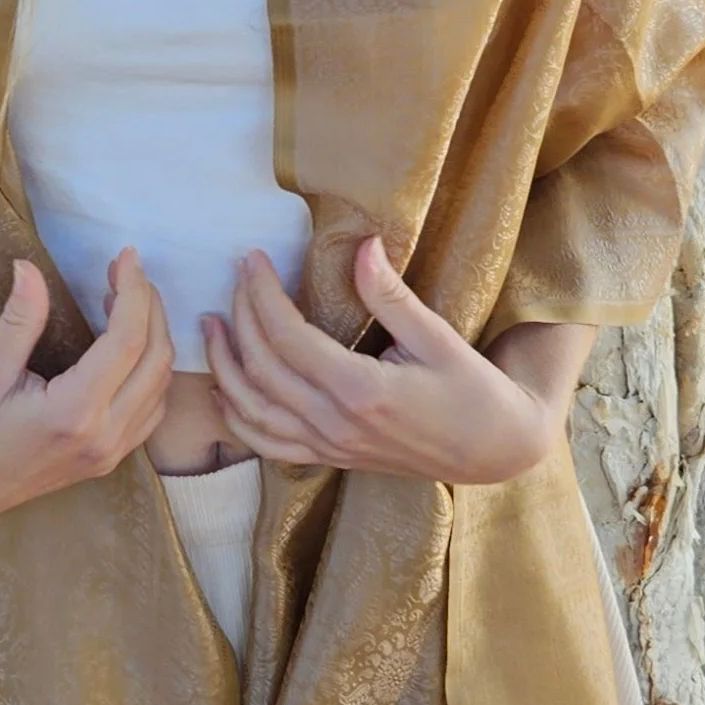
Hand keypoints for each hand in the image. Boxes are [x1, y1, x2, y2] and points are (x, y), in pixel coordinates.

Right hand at [0, 249, 174, 525]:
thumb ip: (20, 319)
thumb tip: (28, 266)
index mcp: (75, 413)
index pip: (128, 340)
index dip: (133, 291)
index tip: (125, 256)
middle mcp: (104, 437)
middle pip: (155, 358)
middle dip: (150, 307)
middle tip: (126, 272)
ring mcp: (110, 454)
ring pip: (161, 385)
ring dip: (155, 337)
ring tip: (126, 299)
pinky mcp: (107, 461)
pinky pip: (151, 410)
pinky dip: (152, 371)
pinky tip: (129, 347)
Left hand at [202, 237, 577, 485]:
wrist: (493, 449)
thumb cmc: (473, 389)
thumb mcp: (439, 337)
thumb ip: (392, 296)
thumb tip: (363, 246)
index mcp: (360, 391)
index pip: (288, 337)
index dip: (261, 294)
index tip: (251, 258)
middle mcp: (335, 424)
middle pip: (262, 368)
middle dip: (240, 316)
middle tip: (236, 276)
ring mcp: (329, 447)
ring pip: (252, 411)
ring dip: (224, 367)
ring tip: (211, 325)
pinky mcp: (330, 458)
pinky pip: (267, 444)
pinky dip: (236, 417)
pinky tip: (223, 389)